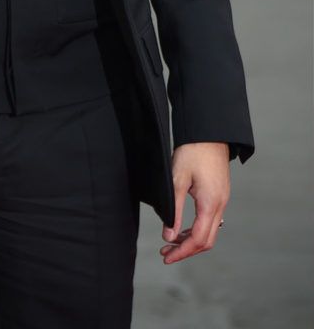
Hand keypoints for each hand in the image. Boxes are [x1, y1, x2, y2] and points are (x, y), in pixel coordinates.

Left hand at [160, 142, 229, 263]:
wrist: (209, 132)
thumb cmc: (192, 151)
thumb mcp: (177, 180)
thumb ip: (173, 210)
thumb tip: (169, 236)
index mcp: (210, 203)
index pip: (198, 239)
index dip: (182, 252)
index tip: (166, 257)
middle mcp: (220, 205)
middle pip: (207, 240)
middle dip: (186, 250)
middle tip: (166, 253)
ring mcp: (222, 200)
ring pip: (210, 231)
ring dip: (191, 240)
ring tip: (171, 242)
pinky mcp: (220, 194)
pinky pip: (211, 220)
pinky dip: (197, 228)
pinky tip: (183, 227)